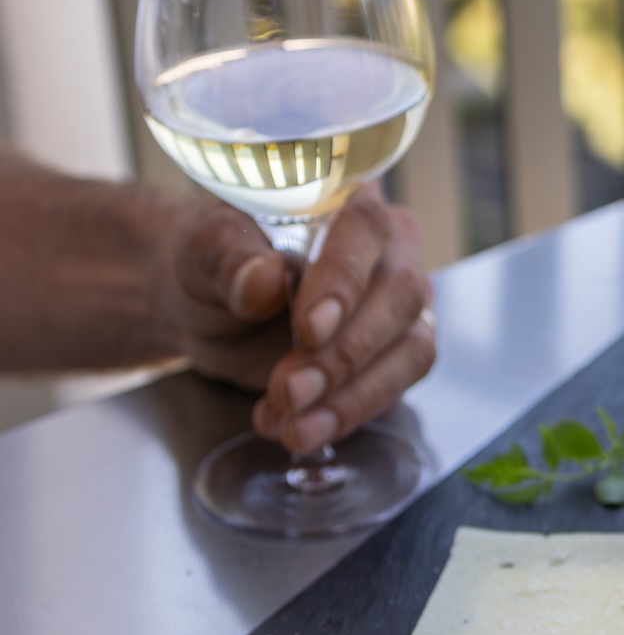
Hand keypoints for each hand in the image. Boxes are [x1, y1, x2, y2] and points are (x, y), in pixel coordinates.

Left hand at [156, 188, 435, 450]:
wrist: (207, 308)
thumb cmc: (211, 260)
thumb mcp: (201, 249)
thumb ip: (229, 258)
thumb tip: (265, 279)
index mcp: (349, 203)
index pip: (368, 232)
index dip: (345, 281)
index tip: (308, 328)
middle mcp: (390, 253)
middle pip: (400, 298)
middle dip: (343, 354)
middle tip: (287, 389)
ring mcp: (400, 310)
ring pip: (410, 351)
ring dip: (350, 396)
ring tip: (289, 425)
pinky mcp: (396, 359)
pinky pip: (395, 389)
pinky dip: (347, 415)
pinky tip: (299, 430)